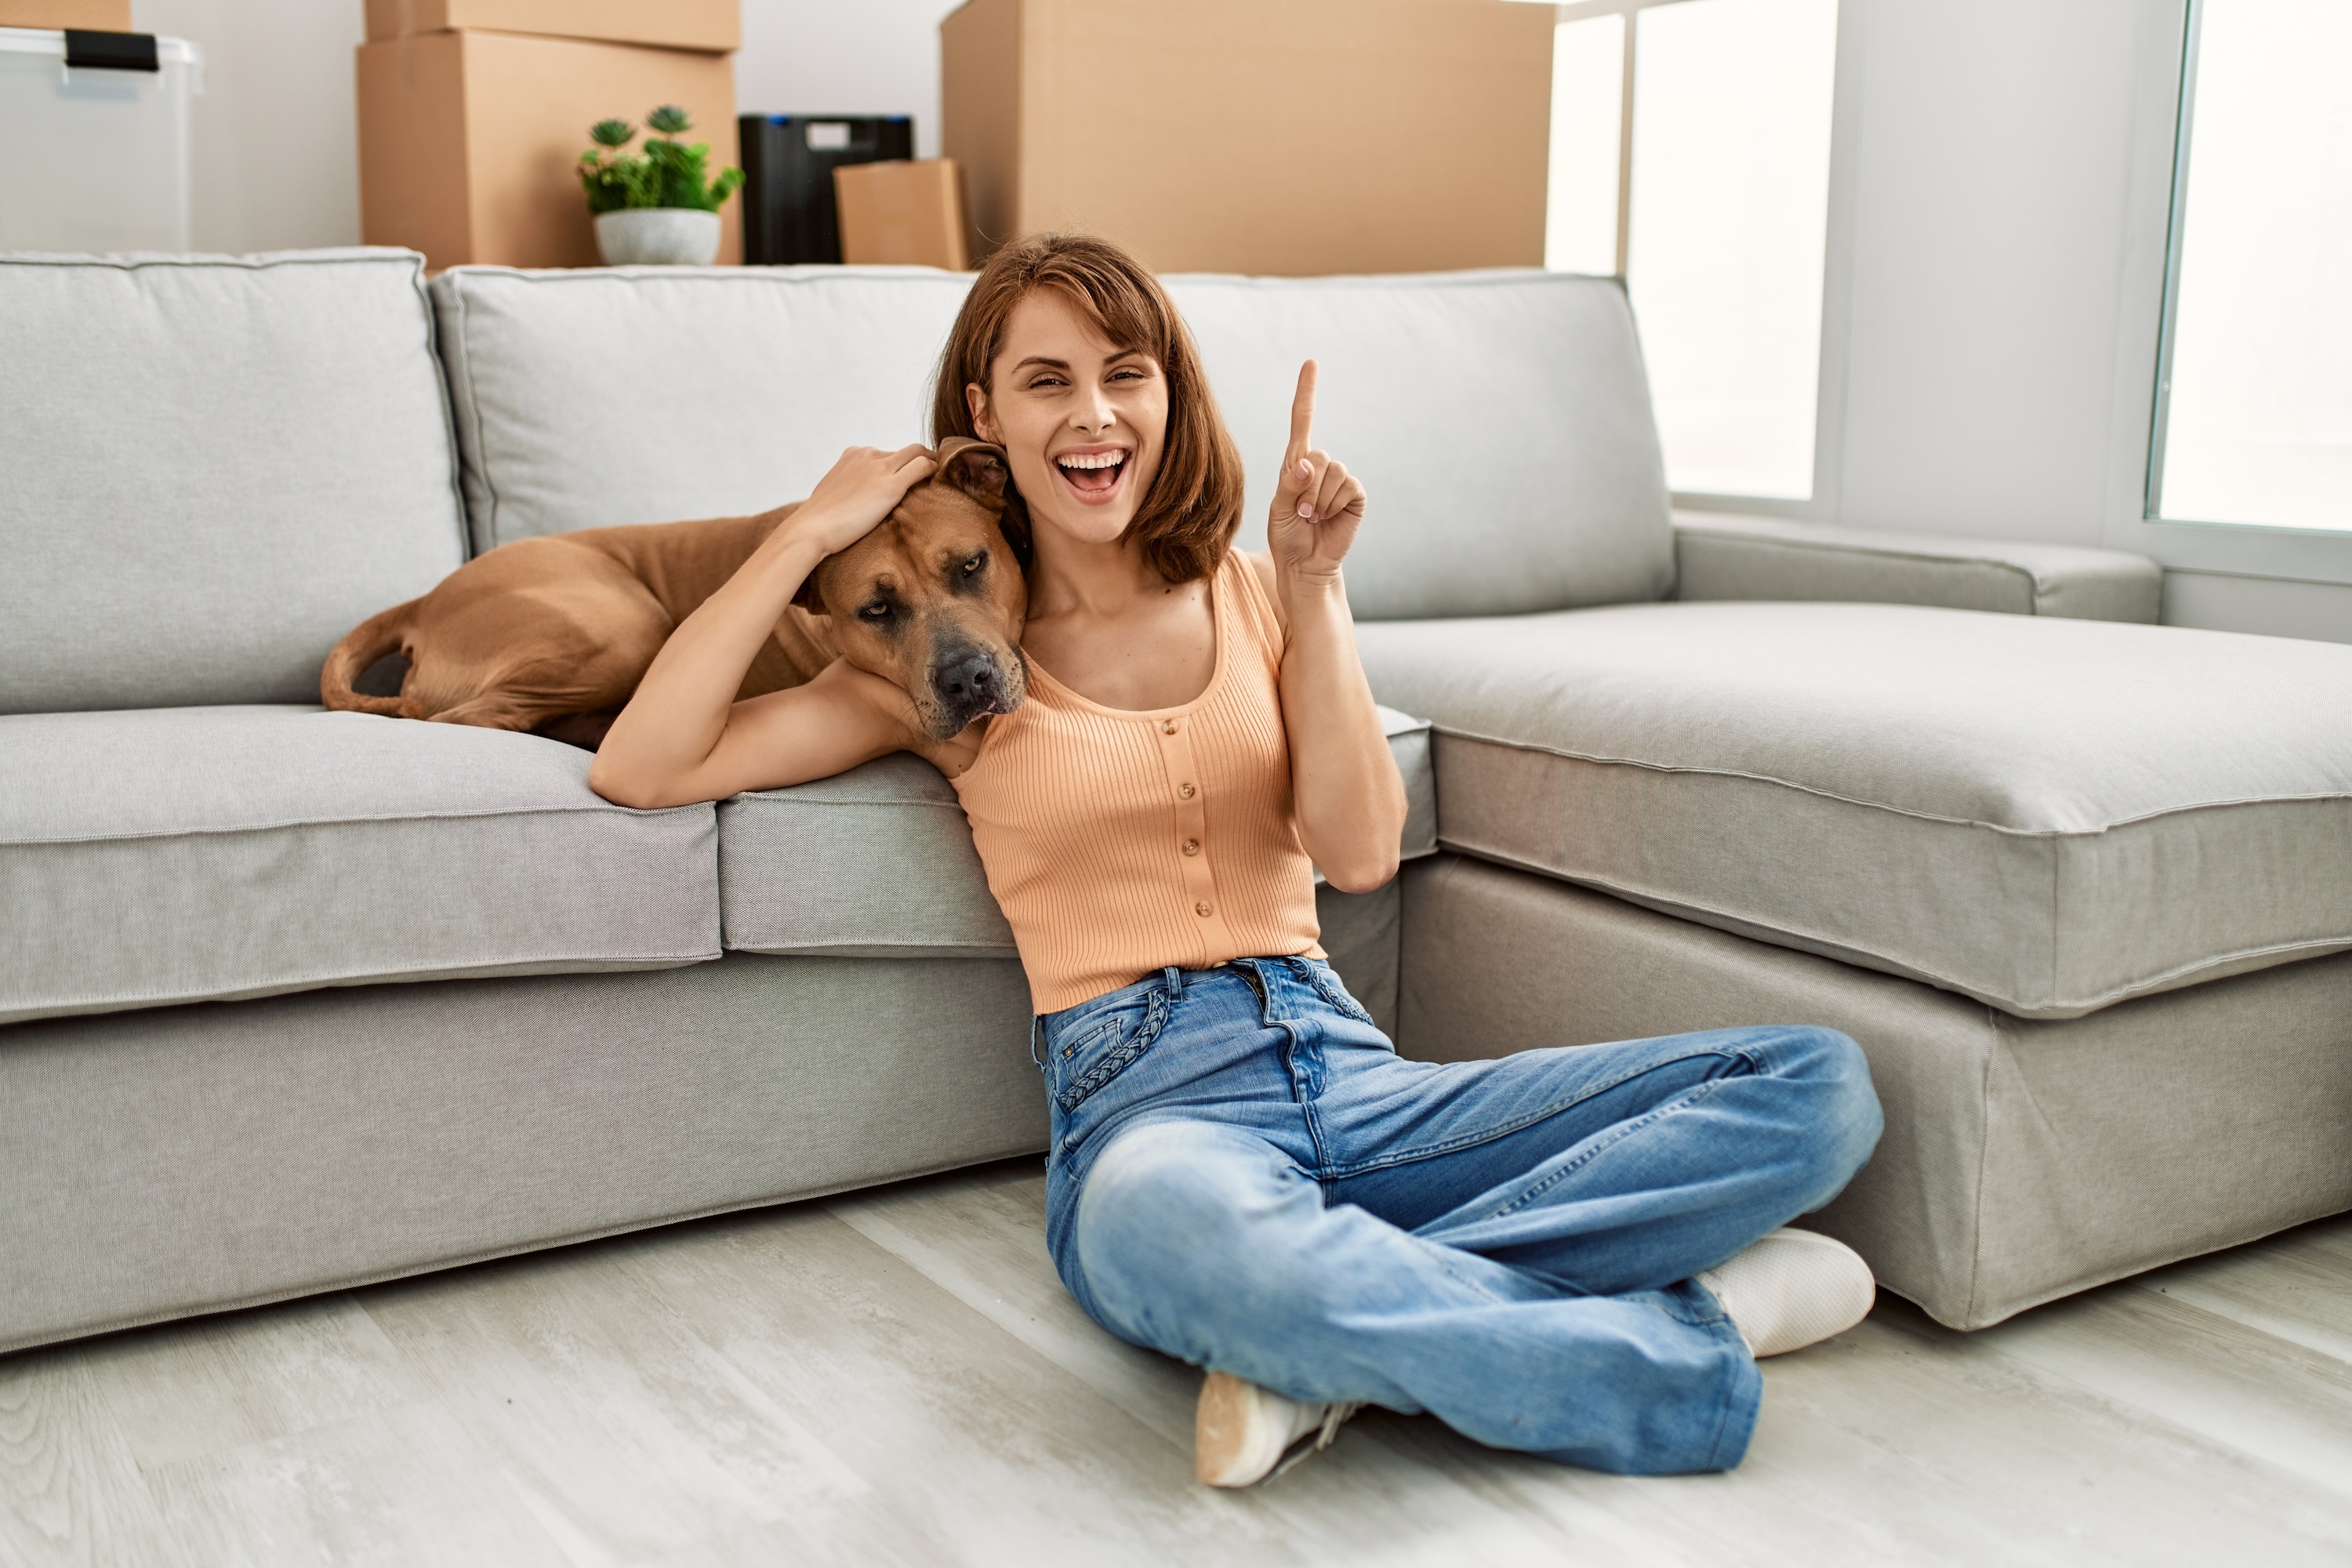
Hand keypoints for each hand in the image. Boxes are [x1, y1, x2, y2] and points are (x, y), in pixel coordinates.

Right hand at [783, 443, 936, 557]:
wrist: (811, 529)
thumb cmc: (820, 520)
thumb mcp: (835, 493)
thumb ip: (850, 487)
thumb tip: (857, 499)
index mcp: (853, 454)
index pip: (886, 454)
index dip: (901, 466)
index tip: (909, 480)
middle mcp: (867, 455)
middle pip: (905, 451)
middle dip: (920, 461)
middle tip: (932, 478)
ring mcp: (880, 468)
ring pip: (918, 452)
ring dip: (931, 463)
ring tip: (939, 480)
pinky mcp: (891, 485)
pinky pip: (923, 466)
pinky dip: (934, 470)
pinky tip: (939, 483)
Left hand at [1265, 361, 1365, 585]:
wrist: (1304, 564)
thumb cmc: (1287, 536)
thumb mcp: (1279, 510)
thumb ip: (1291, 485)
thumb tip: (1308, 462)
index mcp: (1295, 463)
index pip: (1302, 421)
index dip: (1307, 392)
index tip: (1312, 362)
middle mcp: (1319, 466)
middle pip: (1317, 455)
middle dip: (1306, 487)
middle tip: (1301, 512)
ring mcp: (1339, 479)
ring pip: (1333, 472)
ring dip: (1319, 500)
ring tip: (1313, 517)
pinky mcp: (1355, 494)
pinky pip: (1347, 486)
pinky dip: (1333, 505)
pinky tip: (1327, 518)